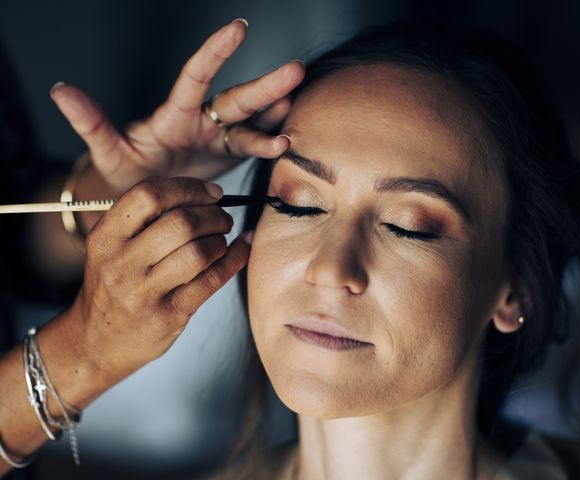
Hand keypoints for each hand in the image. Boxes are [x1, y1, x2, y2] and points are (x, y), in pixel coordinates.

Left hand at [50, 19, 304, 193]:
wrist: (147, 196)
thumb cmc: (128, 172)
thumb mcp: (110, 152)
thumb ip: (92, 124)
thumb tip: (61, 92)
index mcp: (175, 115)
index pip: (196, 77)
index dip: (215, 53)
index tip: (238, 29)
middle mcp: (202, 120)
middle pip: (237, 98)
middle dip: (266, 86)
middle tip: (294, 71)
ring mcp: (219, 136)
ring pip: (253, 121)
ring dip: (274, 115)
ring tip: (291, 112)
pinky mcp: (230, 154)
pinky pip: (255, 144)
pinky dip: (272, 138)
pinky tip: (288, 135)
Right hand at [64, 176, 249, 379]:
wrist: (96, 342)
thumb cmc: (113, 286)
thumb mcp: (111, 247)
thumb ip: (144, 220)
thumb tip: (204, 194)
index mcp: (105, 237)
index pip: (148, 195)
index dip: (188, 187)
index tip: (211, 192)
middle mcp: (121, 264)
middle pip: (180, 223)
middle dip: (213, 215)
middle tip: (222, 218)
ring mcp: (144, 293)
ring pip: (199, 252)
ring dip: (221, 239)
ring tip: (222, 239)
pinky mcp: (169, 315)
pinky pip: (212, 280)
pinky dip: (235, 258)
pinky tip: (241, 249)